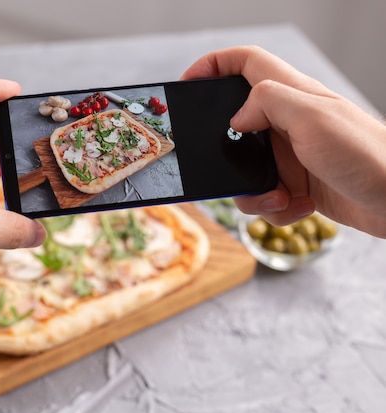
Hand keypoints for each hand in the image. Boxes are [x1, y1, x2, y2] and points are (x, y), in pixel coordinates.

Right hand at [182, 46, 385, 237]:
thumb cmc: (366, 154)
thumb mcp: (313, 118)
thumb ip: (268, 102)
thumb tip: (236, 116)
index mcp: (291, 95)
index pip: (244, 63)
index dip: (212, 65)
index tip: (187, 83)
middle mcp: (287, 122)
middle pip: (235, 124)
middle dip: (224, 150)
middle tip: (219, 165)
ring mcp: (292, 155)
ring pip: (245, 170)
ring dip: (252, 191)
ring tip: (279, 198)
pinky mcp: (297, 184)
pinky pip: (266, 196)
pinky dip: (276, 207)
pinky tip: (299, 207)